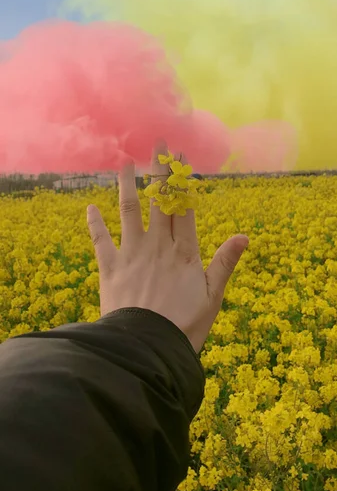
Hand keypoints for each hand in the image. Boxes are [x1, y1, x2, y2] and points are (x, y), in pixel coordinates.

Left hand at [87, 144, 248, 352]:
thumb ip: (225, 263)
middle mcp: (158, 245)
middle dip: (159, 170)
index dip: (182, 181)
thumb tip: (244, 236)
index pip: (184, 207)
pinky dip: (95, 224)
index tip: (181, 157)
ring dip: (127, 185)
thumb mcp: (213, 297)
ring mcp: (132, 254)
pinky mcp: (110, 267)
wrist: (146, 347)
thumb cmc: (184, 325)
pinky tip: (90, 207)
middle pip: (159, 200)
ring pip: (129, 211)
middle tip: (158, 143)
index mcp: (184, 251)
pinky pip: (101, 240)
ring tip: (124, 163)